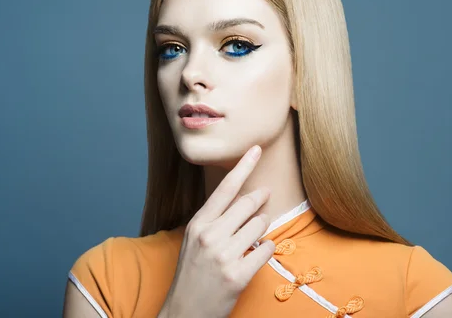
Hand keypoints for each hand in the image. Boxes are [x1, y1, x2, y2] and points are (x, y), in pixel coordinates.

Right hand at [158, 145, 274, 317]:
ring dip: (263, 227)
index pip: (225, 187)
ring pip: (260, 225)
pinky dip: (266, 248)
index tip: (257, 150)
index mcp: (198, 223)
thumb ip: (216, 218)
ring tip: (253, 236)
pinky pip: (266, 248)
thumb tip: (245, 198)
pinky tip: (257, 253)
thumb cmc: (193, 272)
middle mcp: (210, 235)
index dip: (244, 166)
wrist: (184, 311)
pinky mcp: (238, 274)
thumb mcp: (195, 239)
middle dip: (261, 198)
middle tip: (266, 194)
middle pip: (248, 204)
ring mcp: (223, 255)